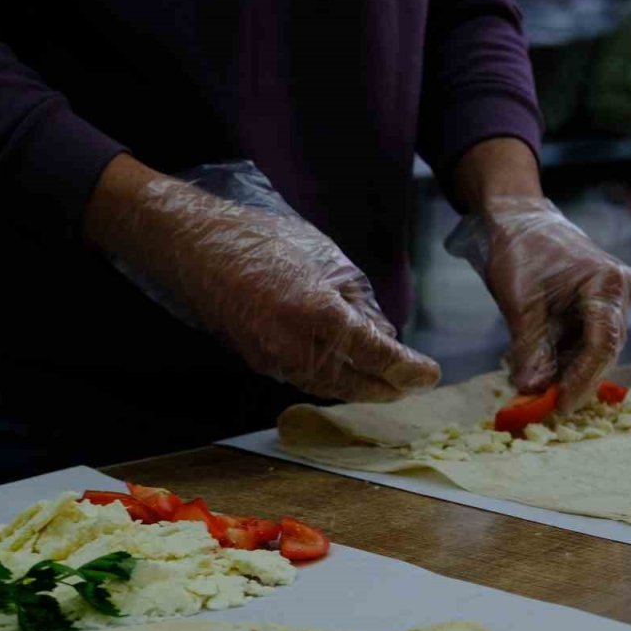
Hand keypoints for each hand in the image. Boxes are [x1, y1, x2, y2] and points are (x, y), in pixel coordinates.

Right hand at [85, 155, 439, 401]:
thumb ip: (359, 303)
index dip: (410, 370)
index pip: (380, 358)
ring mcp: (277, 361)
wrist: (199, 249)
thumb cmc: (264, 242)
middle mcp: (299, 349)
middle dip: (392, 387)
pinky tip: (349, 371)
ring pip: (333, 387)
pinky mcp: (262, 363)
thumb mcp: (329, 260)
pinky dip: (336, 380)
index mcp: (321, 317)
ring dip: (365, 387)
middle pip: (360, 385)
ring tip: (390, 382)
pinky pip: (309, 380)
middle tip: (416, 382)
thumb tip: (384, 335)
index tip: (430, 374)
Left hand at [449, 196, 630, 411]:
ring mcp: (610, 300)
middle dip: (571, 379)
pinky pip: (581, 341)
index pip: (603, 344)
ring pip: (590, 350)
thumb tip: (533, 390)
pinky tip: (535, 367)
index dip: (583, 379)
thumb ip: (531, 347)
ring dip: (563, 371)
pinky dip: (560, 357)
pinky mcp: (595, 307)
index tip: (559, 405)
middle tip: (540, 404)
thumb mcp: (520, 302)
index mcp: (608, 284)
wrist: (517, 220)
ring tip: (531, 385)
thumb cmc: (520, 250)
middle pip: (601, 351)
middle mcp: (618, 293)